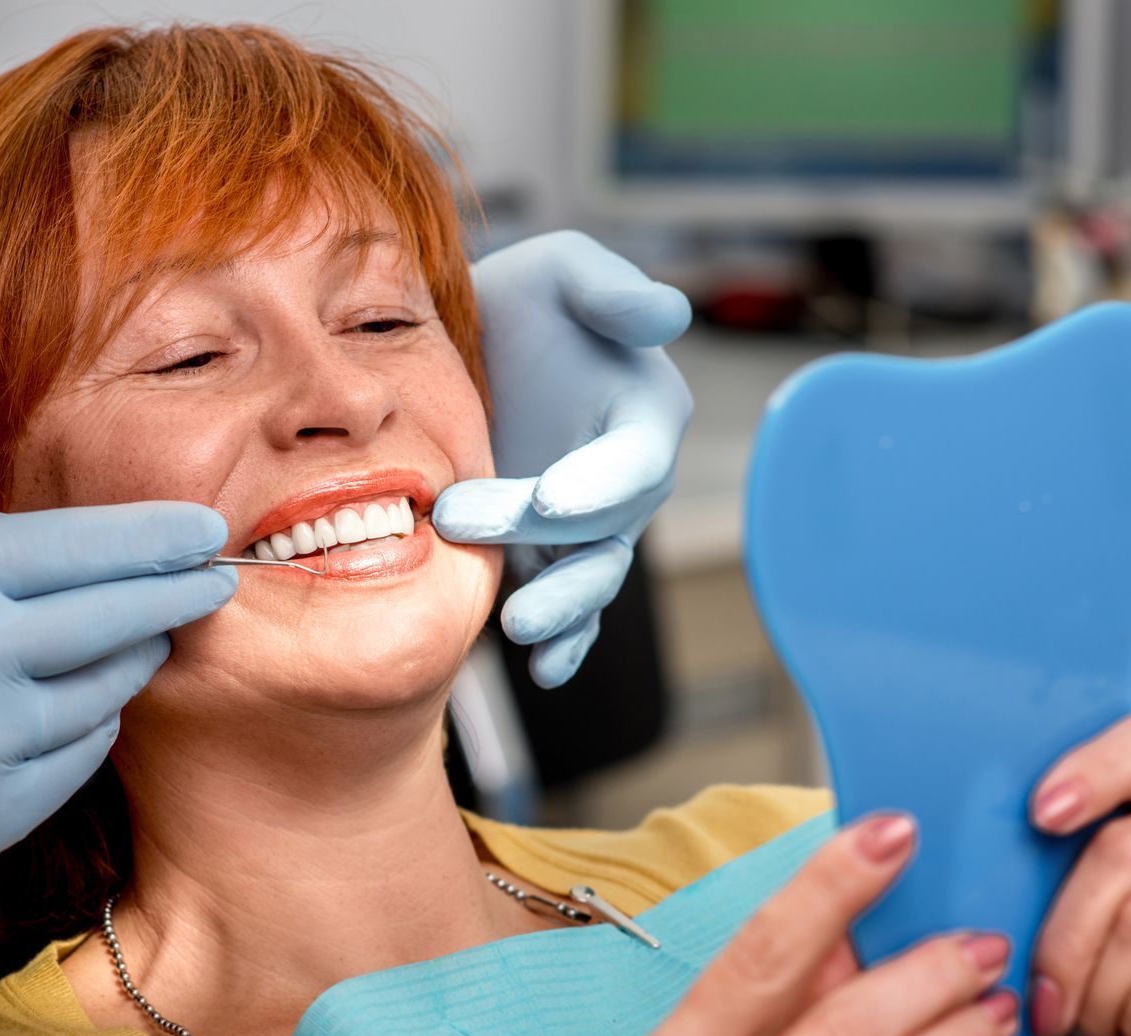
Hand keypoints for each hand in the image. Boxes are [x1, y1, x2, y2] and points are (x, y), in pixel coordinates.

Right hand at [0, 502, 234, 965]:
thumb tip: (73, 554)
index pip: (79, 544)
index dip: (154, 536)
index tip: (202, 529)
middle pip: (118, 612)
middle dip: (179, 591)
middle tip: (215, 579)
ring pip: (109, 686)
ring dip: (132, 660)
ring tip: (138, 642)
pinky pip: (81, 753)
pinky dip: (87, 725)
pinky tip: (74, 710)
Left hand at [431, 231, 692, 687]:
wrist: (463, 349)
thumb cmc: (523, 301)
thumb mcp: (560, 270)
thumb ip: (610, 290)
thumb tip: (668, 314)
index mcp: (644, 413)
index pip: (635, 460)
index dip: (600, 483)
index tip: (551, 498)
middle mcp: (627, 480)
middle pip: (602, 527)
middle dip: (543, 538)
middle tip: (462, 521)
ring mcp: (589, 527)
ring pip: (591, 579)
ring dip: (562, 609)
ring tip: (518, 628)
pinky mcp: (549, 558)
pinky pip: (570, 609)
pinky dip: (565, 644)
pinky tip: (543, 669)